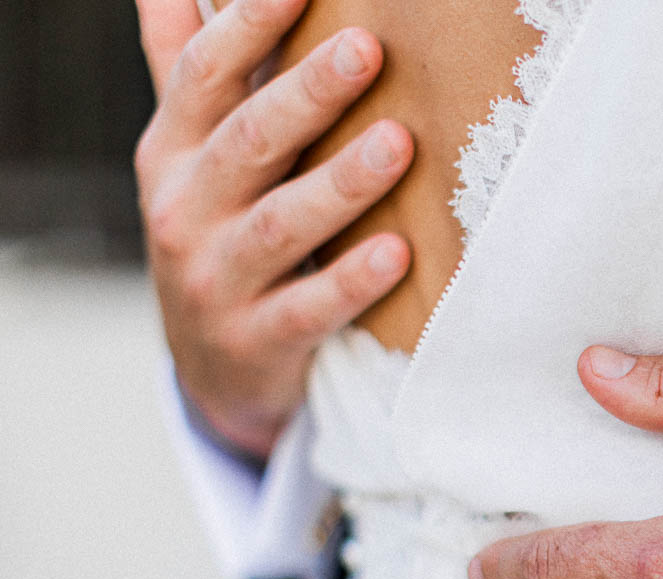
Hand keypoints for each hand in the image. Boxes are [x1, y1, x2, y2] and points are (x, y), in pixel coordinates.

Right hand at [134, 0, 413, 458]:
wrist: (212, 370)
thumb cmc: (219, 235)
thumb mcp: (192, 157)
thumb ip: (189, 72)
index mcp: (172, 151)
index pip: (204, 77)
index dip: (247, 26)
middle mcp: (185, 210)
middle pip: (249, 141)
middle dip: (307, 94)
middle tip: (368, 49)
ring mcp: (217, 279)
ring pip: (282, 224)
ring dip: (341, 183)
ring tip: (397, 142)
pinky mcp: (259, 341)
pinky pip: (311, 308)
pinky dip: (353, 281)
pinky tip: (400, 252)